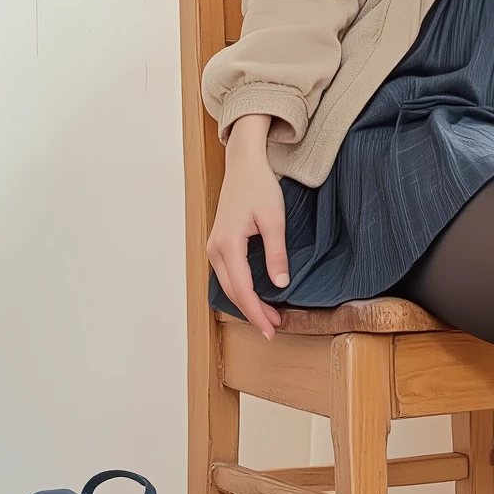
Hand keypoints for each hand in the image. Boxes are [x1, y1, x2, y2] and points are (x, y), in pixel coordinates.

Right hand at [207, 114, 288, 338]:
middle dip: (253, 313)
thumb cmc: (259, 186)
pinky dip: (241, 290)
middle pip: (233, 292)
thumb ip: (276, 254)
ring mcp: (213, 247)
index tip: (272, 328)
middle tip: (275, 327)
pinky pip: (228, 275)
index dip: (257, 312)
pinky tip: (256, 297)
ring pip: (228, 286)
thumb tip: (280, 284)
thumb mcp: (275, 220)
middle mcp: (215, 248)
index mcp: (228, 243)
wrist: (244, 165)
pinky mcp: (218, 244)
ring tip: (269, 316)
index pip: (243, 289)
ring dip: (247, 303)